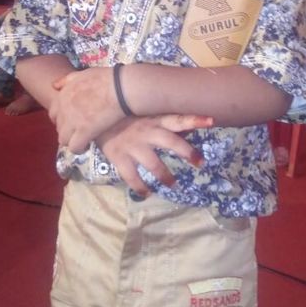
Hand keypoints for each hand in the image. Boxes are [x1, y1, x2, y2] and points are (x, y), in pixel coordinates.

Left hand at [52, 67, 121, 152]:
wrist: (120, 88)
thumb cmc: (106, 79)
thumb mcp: (83, 74)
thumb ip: (67, 80)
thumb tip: (53, 86)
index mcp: (63, 95)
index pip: (53, 113)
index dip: (62, 119)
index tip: (72, 121)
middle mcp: (64, 109)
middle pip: (58, 128)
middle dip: (67, 131)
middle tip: (79, 131)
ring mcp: (73, 121)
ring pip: (63, 140)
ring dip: (72, 141)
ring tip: (83, 140)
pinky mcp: (85, 132)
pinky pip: (74, 147)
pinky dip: (79, 149)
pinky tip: (87, 146)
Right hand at [95, 114, 212, 196]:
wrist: (94, 117)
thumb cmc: (124, 115)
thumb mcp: (144, 113)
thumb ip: (165, 121)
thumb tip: (190, 128)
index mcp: (155, 120)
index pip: (178, 118)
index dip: (194, 119)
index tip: (211, 121)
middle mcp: (147, 132)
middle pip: (171, 142)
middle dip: (187, 152)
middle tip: (200, 163)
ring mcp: (133, 146)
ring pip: (153, 164)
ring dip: (165, 176)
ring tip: (174, 185)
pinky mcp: (119, 157)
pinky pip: (131, 176)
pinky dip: (140, 187)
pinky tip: (146, 193)